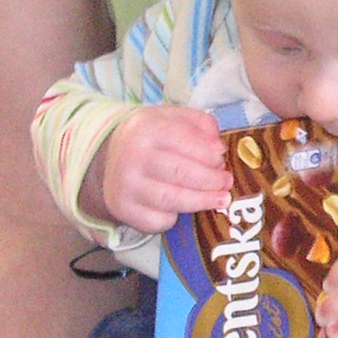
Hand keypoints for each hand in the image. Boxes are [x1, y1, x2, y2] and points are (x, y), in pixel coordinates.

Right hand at [98, 106, 230, 230]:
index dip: (207, 152)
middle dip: (211, 179)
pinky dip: (176, 218)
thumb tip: (218, 146)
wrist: (109, 159)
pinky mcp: (124, 209)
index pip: (182, 140)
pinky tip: (186, 210)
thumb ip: (199, 123)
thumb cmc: (151, 138)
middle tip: (227, 182)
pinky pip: (158, 220)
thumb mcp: (171, 118)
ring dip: (202, 201)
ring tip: (222, 199)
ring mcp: (126, 185)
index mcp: (145, 128)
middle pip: (180, 172)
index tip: (222, 158)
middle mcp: (132, 156)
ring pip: (171, 199)